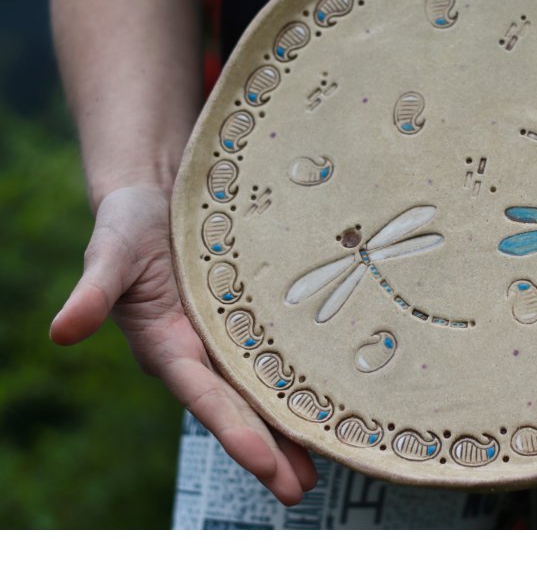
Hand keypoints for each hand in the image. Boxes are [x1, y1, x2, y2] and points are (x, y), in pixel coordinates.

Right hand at [50, 184, 317, 503]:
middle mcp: (199, 352)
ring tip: (318, 472)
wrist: (155, 195)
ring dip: (287, 431)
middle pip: (238, 408)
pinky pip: (275, 358)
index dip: (232, 430)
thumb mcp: (111, 253)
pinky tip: (324, 408)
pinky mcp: (249, 320)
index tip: (262, 463)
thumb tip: (62, 332)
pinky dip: (297, 386)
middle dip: (267, 451)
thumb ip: (93, 292)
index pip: (204, 397)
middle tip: (300, 492)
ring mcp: (226, 339)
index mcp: (166, 345)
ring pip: (260, 393)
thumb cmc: (127, 224)